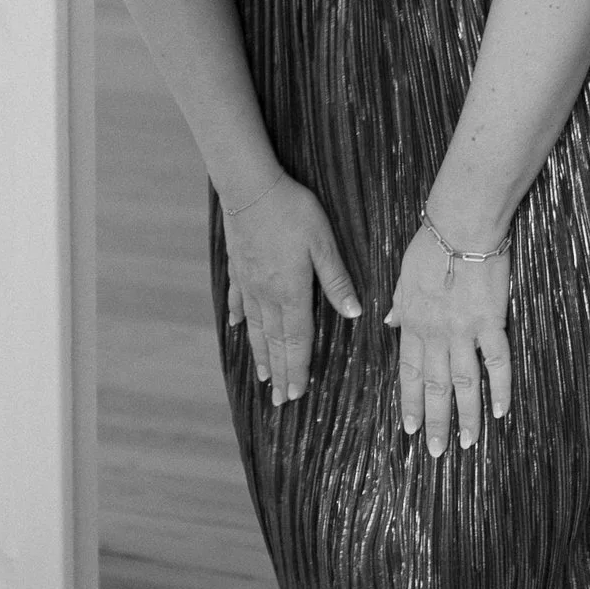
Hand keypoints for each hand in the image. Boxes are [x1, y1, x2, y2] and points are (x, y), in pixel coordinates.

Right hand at [221, 176, 361, 404]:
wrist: (250, 187)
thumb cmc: (292, 211)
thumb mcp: (323, 242)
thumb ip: (337, 280)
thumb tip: (354, 313)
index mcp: (291, 292)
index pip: (297, 340)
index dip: (298, 368)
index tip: (297, 393)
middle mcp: (267, 295)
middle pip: (275, 342)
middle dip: (280, 372)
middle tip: (281, 401)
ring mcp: (248, 283)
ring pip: (255, 328)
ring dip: (260, 354)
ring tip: (263, 377)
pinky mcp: (237, 268)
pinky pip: (237, 301)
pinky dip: (238, 319)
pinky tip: (235, 329)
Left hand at [386, 223, 512, 456]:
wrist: (461, 227)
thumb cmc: (431, 246)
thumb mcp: (403, 276)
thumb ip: (399, 305)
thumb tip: (388, 324)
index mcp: (413, 324)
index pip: (409, 373)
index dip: (410, 402)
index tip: (409, 428)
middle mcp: (435, 334)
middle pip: (435, 386)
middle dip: (434, 421)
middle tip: (435, 451)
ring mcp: (463, 331)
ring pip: (463, 383)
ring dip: (466, 416)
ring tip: (468, 444)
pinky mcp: (491, 323)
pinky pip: (497, 362)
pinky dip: (500, 388)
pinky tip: (503, 412)